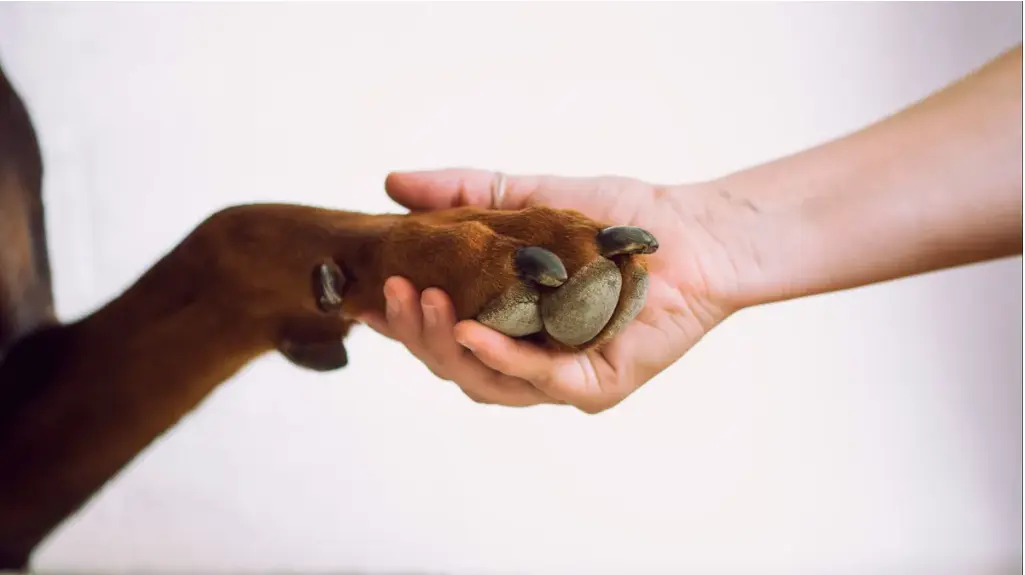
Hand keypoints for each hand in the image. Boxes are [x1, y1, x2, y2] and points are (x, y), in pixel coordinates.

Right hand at [360, 168, 756, 412]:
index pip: (440, 331)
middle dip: (414, 333)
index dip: (398, 320)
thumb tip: (393, 184)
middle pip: (452, 364)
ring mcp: (560, 377)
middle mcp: (528, 357)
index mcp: (508, 323)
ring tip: (420, 302)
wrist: (692, 231)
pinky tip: (469, 331)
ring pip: (483, 381)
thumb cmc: (617, 221)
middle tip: (391, 291)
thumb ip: (463, 194)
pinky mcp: (596, 385)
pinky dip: (500, 358)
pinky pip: (539, 381)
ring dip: (444, 346)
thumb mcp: (528, 199)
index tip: (364, 292)